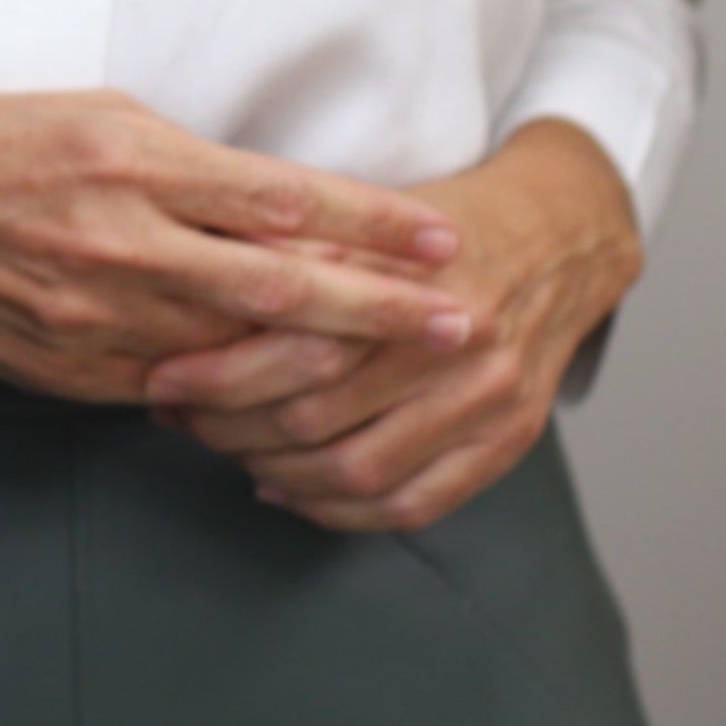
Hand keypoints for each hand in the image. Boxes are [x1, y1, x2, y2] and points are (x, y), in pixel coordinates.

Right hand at [0, 89, 469, 393]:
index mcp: (132, 160)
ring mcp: (95, 317)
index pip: (280, 199)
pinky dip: (235, 390)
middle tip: (460, 322)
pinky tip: (288, 397)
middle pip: (279, 287)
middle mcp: (121, 240)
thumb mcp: (93, 115)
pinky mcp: (71, 371)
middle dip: (380, 310)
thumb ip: (185, 165)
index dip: (369, 224)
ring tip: (399, 364)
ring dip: (324, 362)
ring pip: (235, 352)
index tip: (439, 238)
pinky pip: (173, 388)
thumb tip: (278, 203)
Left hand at [134, 121, 644, 535]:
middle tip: (184, 418)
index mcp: (412, 277)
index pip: (294, 347)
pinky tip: (290, 491)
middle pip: (317, 417)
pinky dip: (337, 512)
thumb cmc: (442, 225)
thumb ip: (291, 249)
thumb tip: (190, 290)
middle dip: (231, 428)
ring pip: (357, 472)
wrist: (560, 238)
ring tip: (232, 452)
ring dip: (276, 475)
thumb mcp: (366, 212)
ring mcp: (488, 398)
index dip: (217, 375)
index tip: (165, 377)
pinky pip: (411, 505)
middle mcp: (456, 341)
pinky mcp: (509, 440)